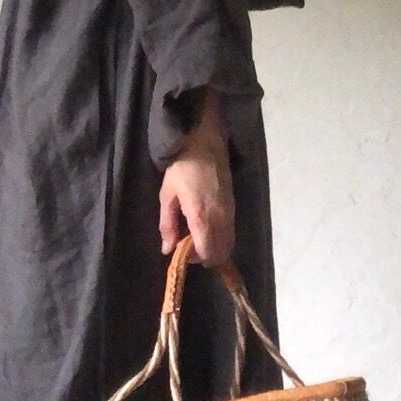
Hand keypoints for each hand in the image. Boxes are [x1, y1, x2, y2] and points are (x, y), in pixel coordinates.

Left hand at [159, 88, 234, 266]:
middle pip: (220, 252)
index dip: (193, 258)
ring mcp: (230, 212)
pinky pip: (230, 232)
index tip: (179, 250)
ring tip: (195, 236)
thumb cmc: (182, 167)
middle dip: (203, 256)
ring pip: (228, 243)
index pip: (206, 252)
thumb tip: (167, 249)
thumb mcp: (167, 195)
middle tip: (187, 245)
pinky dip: (219, 238)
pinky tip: (205, 227)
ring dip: (213, 247)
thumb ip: (167, 224)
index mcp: (201, 216)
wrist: (205, 143)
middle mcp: (220, 218)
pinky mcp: (234, 206)